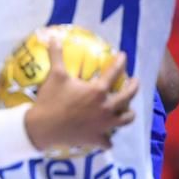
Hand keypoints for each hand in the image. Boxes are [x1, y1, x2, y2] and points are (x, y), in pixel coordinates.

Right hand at [25, 36, 138, 152]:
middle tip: (135, 81)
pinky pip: (108, 141)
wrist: (43, 127)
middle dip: (134, 87)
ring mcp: (104, 125)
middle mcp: (106, 107)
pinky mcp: (97, 138)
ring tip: (129, 111)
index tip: (123, 56)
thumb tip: (53, 38)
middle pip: (127, 96)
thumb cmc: (50, 100)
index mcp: (97, 91)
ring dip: (128, 114)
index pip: (114, 73)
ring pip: (125, 119)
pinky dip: (108, 140)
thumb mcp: (55, 75)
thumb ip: (57, 56)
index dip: (120, 62)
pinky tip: (107, 139)